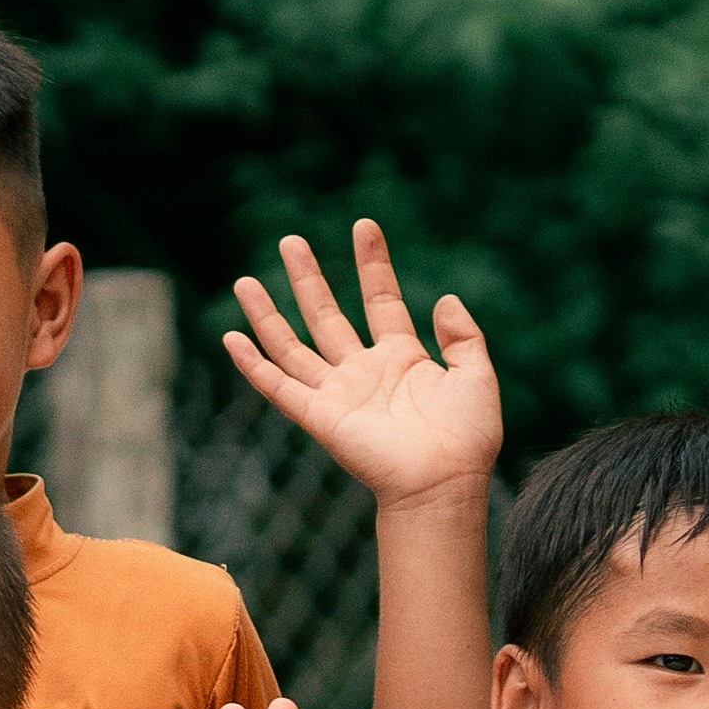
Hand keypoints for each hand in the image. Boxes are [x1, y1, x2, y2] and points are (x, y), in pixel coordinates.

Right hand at [223, 221, 502, 505]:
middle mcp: (362, 372)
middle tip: (290, 241)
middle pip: (326, 315)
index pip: (379, 299)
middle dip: (308, 278)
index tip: (364, 226)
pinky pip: (277, 386)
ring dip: (268, 314)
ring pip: (292, 345)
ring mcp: (337, 393)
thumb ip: (463, 337)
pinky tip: (231, 338)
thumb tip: (446, 299)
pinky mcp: (318, 416)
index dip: (372, 264)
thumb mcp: (476, 375)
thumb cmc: (466, 438)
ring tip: (245, 281)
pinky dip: (252, 364)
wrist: (444, 482)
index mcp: (401, 358)